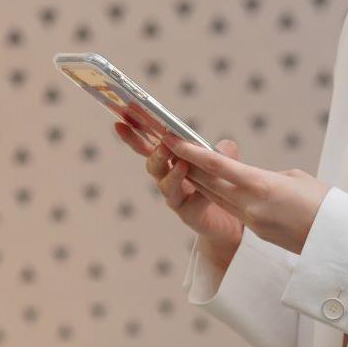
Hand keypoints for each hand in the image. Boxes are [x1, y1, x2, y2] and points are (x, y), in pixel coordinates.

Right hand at [113, 116, 246, 274]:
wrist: (228, 223)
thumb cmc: (219, 189)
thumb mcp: (223, 166)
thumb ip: (223, 153)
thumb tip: (226, 144)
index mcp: (170, 162)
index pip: (148, 146)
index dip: (133, 136)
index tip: (119, 122)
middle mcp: (168, 179)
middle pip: (153, 165)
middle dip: (156, 153)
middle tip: (164, 143)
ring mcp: (175, 198)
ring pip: (165, 185)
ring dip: (172, 174)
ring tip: (183, 164)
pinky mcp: (187, 214)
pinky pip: (188, 204)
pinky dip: (197, 195)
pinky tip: (206, 192)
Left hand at [138, 130, 330, 254]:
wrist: (339, 243)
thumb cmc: (325, 204)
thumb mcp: (296, 178)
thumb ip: (266, 176)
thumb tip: (251, 179)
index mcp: (263, 186)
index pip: (220, 168)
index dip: (193, 153)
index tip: (173, 140)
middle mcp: (252, 206)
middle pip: (210, 184)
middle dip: (188, 165)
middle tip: (168, 147)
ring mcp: (253, 222)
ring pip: (218, 198)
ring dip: (199, 182)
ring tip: (181, 163)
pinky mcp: (258, 232)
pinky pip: (234, 210)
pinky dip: (221, 196)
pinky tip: (212, 186)